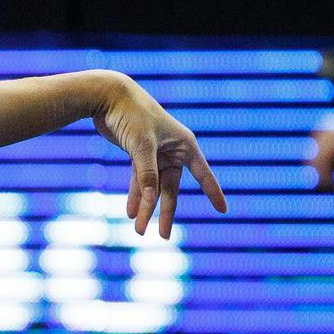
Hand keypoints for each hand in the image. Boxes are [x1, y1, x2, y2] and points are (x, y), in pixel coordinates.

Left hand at [92, 73, 227, 236]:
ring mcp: (155, 153)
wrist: (109, 96)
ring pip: (153, 187)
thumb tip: (151, 200)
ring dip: (145, 207)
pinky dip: (136, 195)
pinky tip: (131, 212)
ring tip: (139, 231)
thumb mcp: (141, 145)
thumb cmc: (131, 115)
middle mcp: (172, 150)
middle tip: (162, 237)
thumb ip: (147, 173)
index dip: (213, 192)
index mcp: (183, 145)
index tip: (223, 210)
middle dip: (164, 212)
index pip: (203, 173)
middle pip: (171, 188)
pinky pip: (140, 179)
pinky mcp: (138, 153)